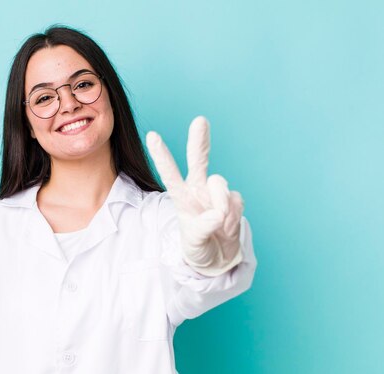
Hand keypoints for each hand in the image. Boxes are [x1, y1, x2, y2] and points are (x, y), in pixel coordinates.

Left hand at [146, 116, 242, 275]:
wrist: (219, 259)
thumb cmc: (199, 248)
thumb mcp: (193, 242)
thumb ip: (203, 226)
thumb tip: (219, 212)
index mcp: (182, 196)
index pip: (170, 173)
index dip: (162, 155)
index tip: (152, 135)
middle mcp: (198, 190)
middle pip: (198, 160)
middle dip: (199, 141)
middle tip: (200, 120)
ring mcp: (217, 193)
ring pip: (219, 184)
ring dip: (220, 203)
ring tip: (218, 224)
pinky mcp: (234, 200)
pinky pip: (236, 201)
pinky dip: (233, 217)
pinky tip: (228, 227)